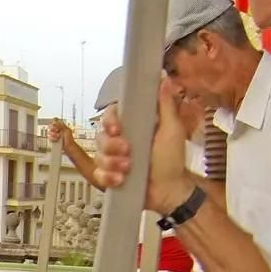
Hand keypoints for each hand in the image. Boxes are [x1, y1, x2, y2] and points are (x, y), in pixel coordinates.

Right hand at [46, 118, 70, 143]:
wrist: (68, 147)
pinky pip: (50, 138)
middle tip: (56, 131)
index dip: (54, 123)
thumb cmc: (69, 139)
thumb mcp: (65, 130)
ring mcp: (57, 135)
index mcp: (63, 127)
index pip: (57, 122)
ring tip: (57, 136)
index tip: (53, 124)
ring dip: (53, 134)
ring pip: (51, 133)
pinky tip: (55, 139)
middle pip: (52, 127)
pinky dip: (52, 138)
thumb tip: (55, 121)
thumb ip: (60, 125)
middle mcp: (60, 131)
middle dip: (53, 129)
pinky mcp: (55, 140)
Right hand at [93, 79, 195, 213]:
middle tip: (127, 152)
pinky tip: (121, 180)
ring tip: (128, 169)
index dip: (109, 121)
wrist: (169, 192)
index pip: (111, 115)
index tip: (117, 129)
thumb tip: (164, 79)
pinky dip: (108, 177)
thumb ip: (166, 104)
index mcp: (134, 126)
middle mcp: (121, 140)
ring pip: (98, 155)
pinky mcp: (110, 176)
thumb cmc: (173, 161)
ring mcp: (113, 159)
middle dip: (111, 146)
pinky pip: (98, 174)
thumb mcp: (172, 130)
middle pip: (100, 135)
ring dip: (112, 163)